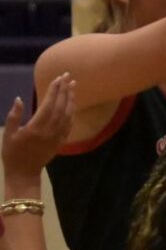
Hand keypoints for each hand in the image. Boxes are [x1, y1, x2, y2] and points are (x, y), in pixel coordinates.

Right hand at [4, 74, 74, 189]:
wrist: (24, 173)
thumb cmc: (12, 153)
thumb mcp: (9, 134)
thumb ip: (14, 116)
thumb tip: (18, 99)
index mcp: (35, 128)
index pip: (48, 105)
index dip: (54, 91)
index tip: (58, 78)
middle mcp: (50, 131)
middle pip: (61, 107)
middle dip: (65, 90)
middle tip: (68, 76)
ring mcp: (57, 136)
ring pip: (68, 115)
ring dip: (71, 99)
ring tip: (73, 86)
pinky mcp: (61, 141)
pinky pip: (69, 124)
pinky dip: (72, 112)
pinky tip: (72, 104)